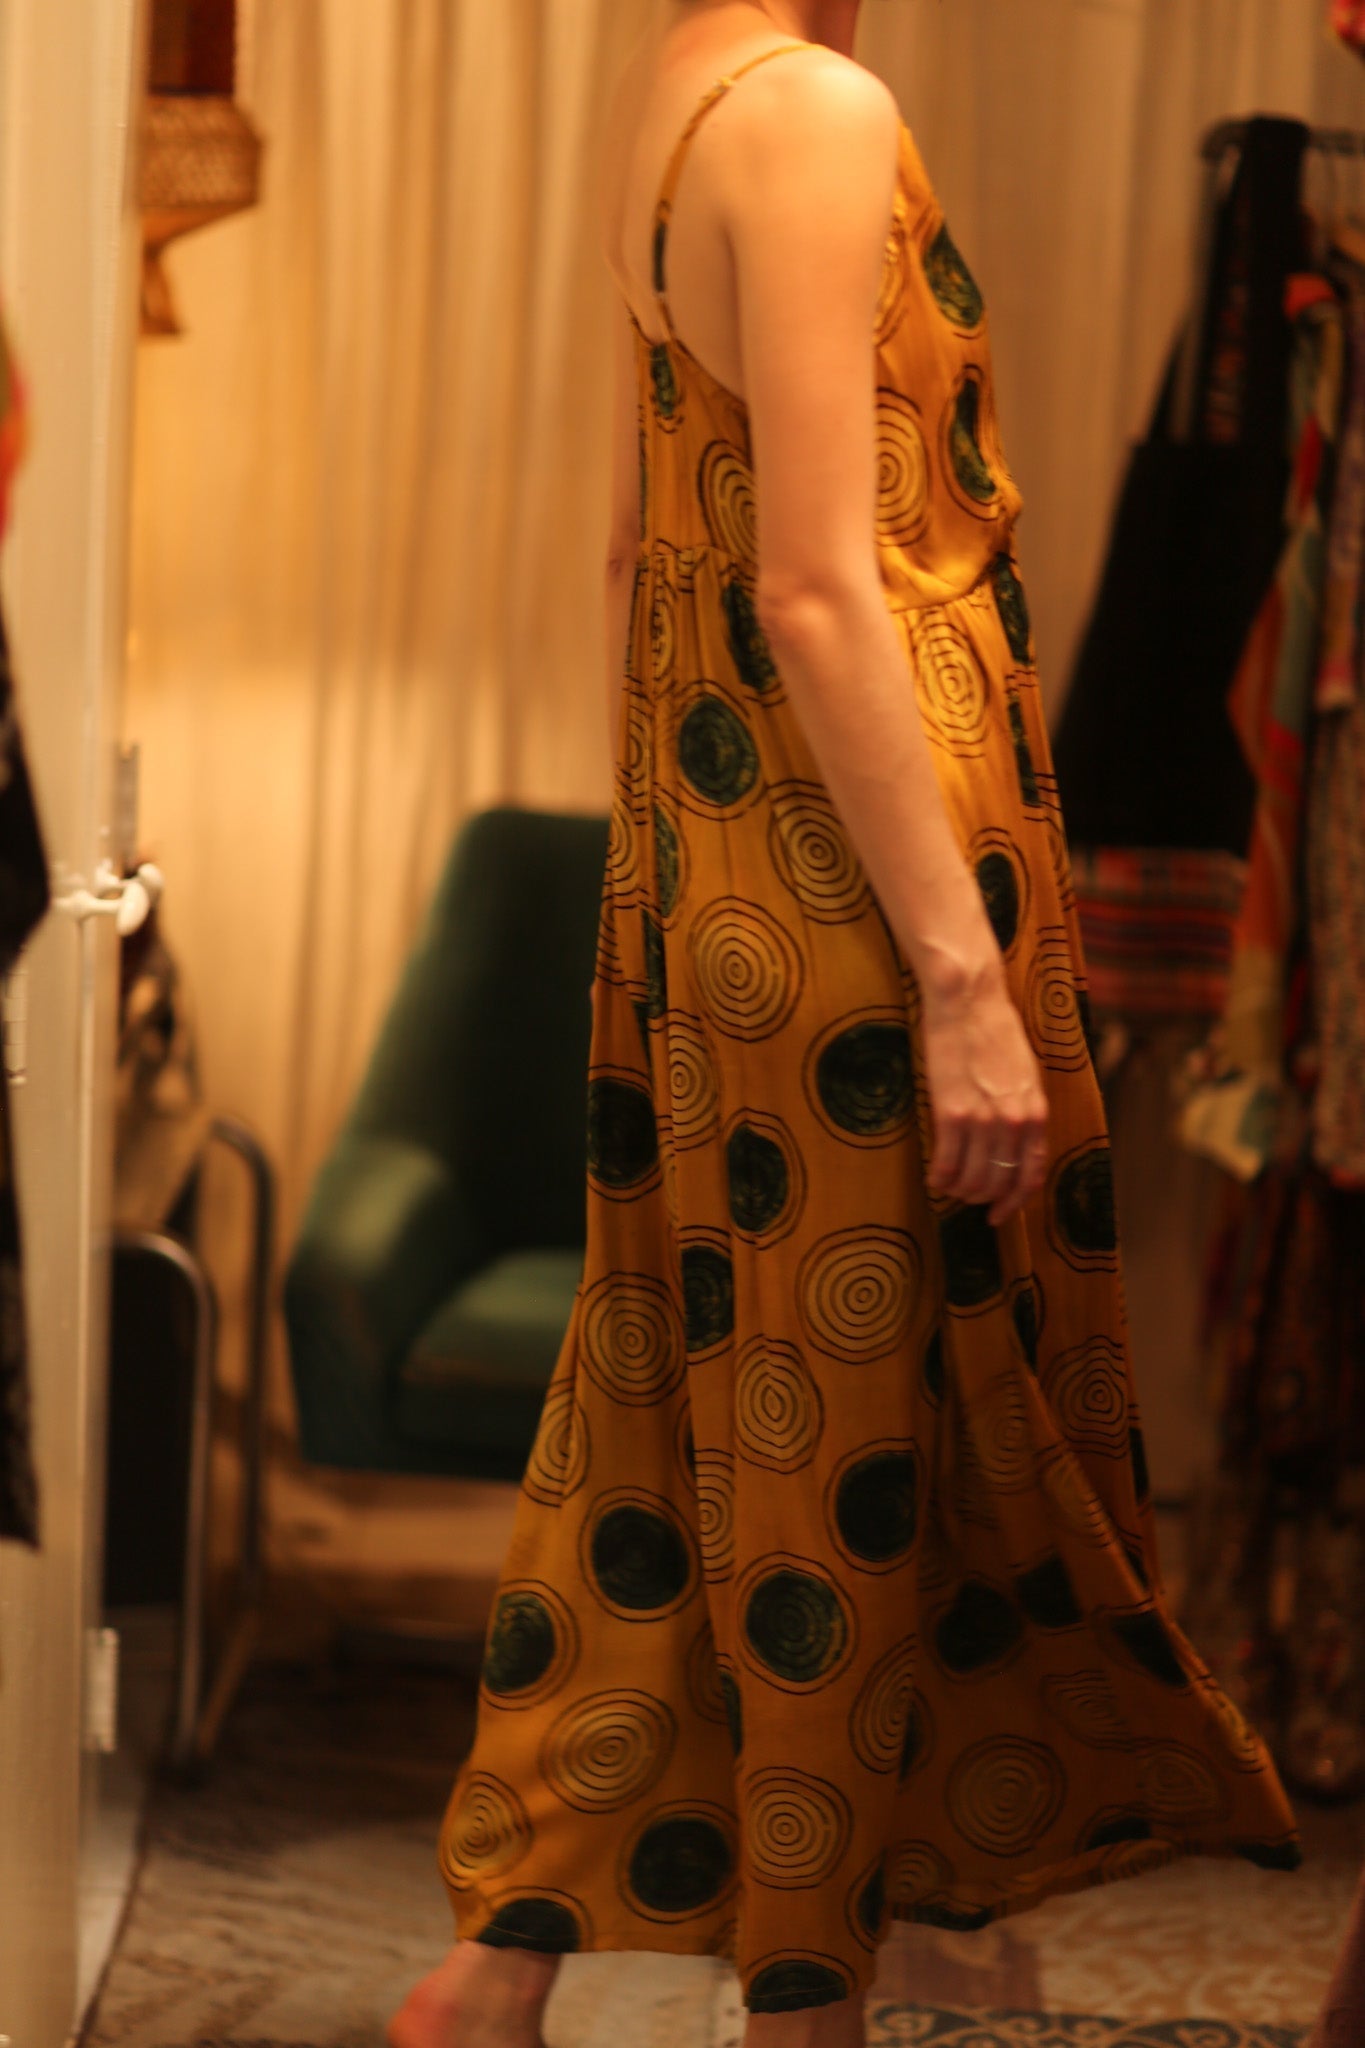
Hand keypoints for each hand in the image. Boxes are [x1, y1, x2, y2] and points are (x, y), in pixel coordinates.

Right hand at [919, 964, 1048, 1226]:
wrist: (968, 1001)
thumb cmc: (993, 1031)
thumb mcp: (1024, 1074)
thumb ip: (1023, 1110)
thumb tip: (1013, 1143)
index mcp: (1036, 1112)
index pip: (1031, 1175)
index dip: (1014, 1202)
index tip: (999, 1213)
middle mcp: (1015, 1121)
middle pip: (1000, 1182)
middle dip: (982, 1198)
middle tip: (965, 1198)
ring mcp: (984, 1119)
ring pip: (974, 1179)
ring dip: (959, 1191)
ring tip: (947, 1186)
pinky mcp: (952, 1112)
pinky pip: (947, 1162)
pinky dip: (939, 1177)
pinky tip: (933, 1176)